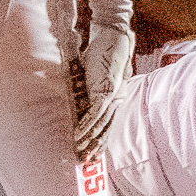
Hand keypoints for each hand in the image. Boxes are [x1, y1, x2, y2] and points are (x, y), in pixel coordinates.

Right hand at [72, 20, 133, 159]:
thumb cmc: (107, 49)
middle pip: (107, 127)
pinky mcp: (105, 90)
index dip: (101, 138)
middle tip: (88, 161)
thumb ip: (93, 80)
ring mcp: (112, 95)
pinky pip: (94, 113)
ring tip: (80, 152)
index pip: (109, 121)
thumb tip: (83, 82)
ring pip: (101, 124)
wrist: (115, 34)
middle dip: (96, 146)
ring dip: (89, 139)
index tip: (94, 151)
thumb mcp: (99, 69)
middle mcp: (116, 98)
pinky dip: (86, 126)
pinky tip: (78, 136)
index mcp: (116, 95)